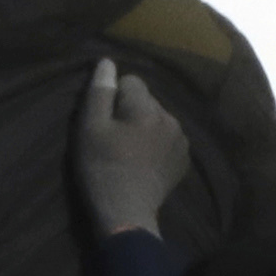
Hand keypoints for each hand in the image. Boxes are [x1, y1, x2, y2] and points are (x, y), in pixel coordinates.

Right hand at [77, 59, 191, 237]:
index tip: (103, 120)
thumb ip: (99, 93)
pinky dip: (155, 144)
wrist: (126, 213)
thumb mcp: (90, 129)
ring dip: (144, 127)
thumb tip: (107, 62)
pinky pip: (167, 138)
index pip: (131, 81)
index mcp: (148, 108)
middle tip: (113, 138)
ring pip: (158, 119)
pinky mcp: (184, 159)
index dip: (112, 97)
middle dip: (130, 111)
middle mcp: (171, 118)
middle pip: (146, 100)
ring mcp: (182, 140)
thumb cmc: (102, 169)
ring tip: (128, 152)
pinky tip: (142, 163)